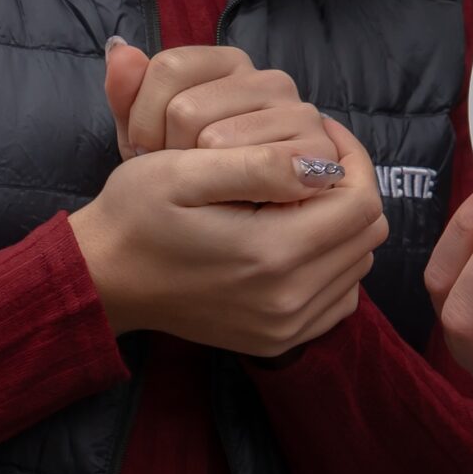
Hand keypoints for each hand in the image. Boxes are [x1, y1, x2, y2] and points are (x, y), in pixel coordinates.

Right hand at [72, 112, 388, 355]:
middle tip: (314, 158)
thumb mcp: (183, 170)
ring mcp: (285, 328)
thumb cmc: (136, 216)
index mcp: (272, 254)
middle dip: (351, 186)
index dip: (353, 158)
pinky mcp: (278, 341)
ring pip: (359, 262)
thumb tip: (322, 164)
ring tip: (302, 194)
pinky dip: (334, 263)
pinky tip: (297, 237)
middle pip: (368, 232)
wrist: (104, 279)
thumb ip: (257, 164)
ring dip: (343, 223)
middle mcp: (288, 300)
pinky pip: (339, 296)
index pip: (362, 202)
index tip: (322, 133)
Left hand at [103, 38, 342, 179]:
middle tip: (179, 175)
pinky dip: (234, 188)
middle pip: (185, 109)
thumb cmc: (180, 177)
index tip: (146, 148)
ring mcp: (299, 113)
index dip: (142, 117)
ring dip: (198, 174)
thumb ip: (127, 93)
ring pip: (213, 138)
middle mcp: (271, 81)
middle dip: (169, 151)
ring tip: (205, 188)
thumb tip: (120, 49)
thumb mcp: (142, 136)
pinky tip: (236, 199)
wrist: (213, 225)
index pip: (169, 67)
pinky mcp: (317, 152)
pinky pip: (256, 166)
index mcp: (231, 65)